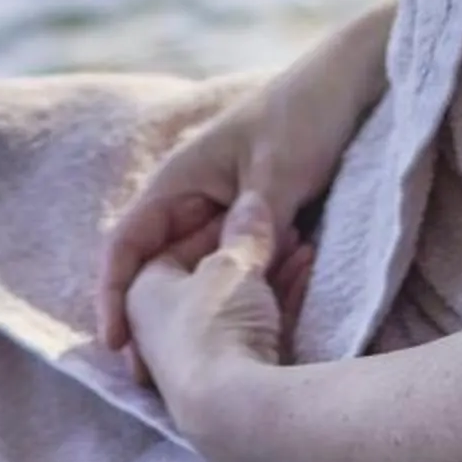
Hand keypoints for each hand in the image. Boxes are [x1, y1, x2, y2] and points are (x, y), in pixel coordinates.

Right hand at [97, 53, 368, 354]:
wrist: (350, 82)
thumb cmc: (307, 114)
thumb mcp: (280, 169)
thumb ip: (254, 223)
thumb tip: (237, 272)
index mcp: (180, 178)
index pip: (127, 242)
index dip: (112, 294)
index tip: (116, 344)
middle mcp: (192, 196)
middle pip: (156, 268)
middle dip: (152, 320)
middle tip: (157, 379)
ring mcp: (223, 209)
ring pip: (196, 272)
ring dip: (200, 310)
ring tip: (203, 363)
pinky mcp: (254, 220)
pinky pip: (236, 265)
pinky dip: (241, 292)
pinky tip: (258, 323)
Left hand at [123, 191, 296, 445]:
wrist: (238, 413)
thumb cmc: (215, 324)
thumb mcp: (232, 264)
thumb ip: (245, 231)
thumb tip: (251, 203)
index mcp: (142, 294)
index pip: (175, 245)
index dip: (216, 222)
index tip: (251, 208)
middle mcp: (162, 329)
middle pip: (211, 277)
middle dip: (251, 250)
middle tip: (286, 229)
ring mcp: (200, 359)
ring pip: (240, 303)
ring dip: (272, 274)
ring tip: (306, 249)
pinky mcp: (235, 382)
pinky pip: (259, 328)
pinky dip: (283, 302)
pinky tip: (309, 277)